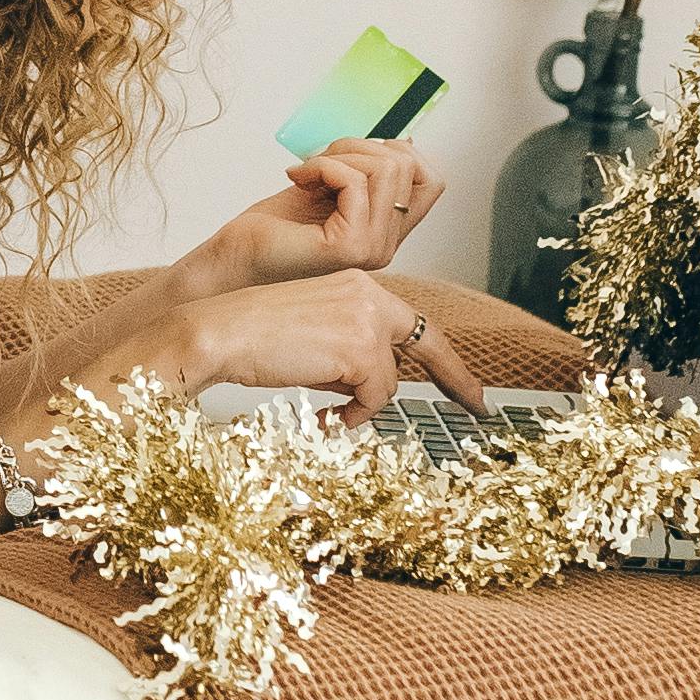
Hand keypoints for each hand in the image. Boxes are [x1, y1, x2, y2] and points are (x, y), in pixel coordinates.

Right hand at [160, 274, 483, 423]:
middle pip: (427, 343)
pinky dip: (351, 414)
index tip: (466, 385)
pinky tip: (324, 414)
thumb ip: (350, 351)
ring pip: (388, 380)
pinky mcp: (360, 348)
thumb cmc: (252, 337)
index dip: (445, 358)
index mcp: (357, 285)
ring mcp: (367, 320)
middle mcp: (369, 294)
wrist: (221, 332)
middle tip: (478, 406)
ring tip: (324, 405)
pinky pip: (373, 398)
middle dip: (456, 378)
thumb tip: (372, 387)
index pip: (412, 322)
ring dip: (360, 400)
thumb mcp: (314, 336)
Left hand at [189, 139, 447, 292]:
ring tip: (308, 173)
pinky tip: (297, 180)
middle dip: (359, 145)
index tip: (352, 156)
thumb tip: (405, 139)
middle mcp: (386, 245)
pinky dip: (322, 165)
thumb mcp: (329, 190)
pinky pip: (355, 182)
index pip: (432, 180)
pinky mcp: (349, 246)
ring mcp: (372, 249)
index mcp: (386, 231)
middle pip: (409, 165)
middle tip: (319, 162)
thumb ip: (367, 174)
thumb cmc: (271, 229)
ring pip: (387, 168)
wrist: (231, 262)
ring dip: (339, 154)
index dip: (399, 151)